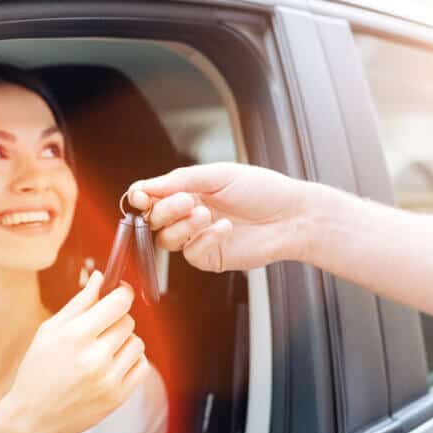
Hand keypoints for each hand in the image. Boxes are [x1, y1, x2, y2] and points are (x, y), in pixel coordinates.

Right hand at [3, 271, 148, 432]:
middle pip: (128, 322)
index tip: (119, 293)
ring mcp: (108, 379)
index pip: (119, 302)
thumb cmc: (38, 370)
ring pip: (138, 343)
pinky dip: (131, 362)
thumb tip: (100, 277)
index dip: (122, 293)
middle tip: (99, 330)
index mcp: (75, 335)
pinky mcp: (118, 397)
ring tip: (103, 351)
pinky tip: (112, 365)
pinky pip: (142, 366)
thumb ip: (79, 303)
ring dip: (124, 342)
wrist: (33, 416)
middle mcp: (94, 357)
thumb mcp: (50, 330)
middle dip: (116, 320)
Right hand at [128, 162, 308, 271]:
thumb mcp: (218, 175)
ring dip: (182, 226)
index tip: (141, 196)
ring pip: (166, 240)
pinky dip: (204, 240)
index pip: (151, 197)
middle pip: (154, 220)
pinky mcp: (210, 258)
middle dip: (165, 210)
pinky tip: (224, 229)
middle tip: (186, 201)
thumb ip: (179, 180)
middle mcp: (188, 215)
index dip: (141, 197)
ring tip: (206, 214)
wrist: (292, 216)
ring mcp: (198, 238)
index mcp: (188, 191)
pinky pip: (190, 254)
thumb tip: (144, 186)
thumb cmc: (261, 190)